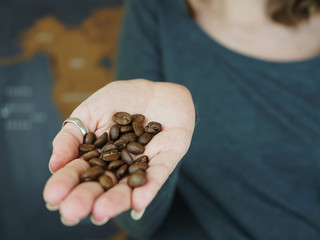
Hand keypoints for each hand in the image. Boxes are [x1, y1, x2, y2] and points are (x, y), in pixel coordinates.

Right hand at [43, 79, 194, 225]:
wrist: (156, 88)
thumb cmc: (121, 99)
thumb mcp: (89, 112)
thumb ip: (72, 136)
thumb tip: (54, 165)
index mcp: (98, 157)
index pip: (80, 173)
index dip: (67, 184)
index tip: (52, 197)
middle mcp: (120, 166)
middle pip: (102, 185)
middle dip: (87, 199)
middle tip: (71, 213)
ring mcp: (143, 164)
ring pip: (129, 186)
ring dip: (115, 200)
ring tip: (99, 211)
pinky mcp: (166, 159)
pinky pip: (158, 175)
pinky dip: (149, 188)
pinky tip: (138, 201)